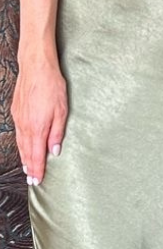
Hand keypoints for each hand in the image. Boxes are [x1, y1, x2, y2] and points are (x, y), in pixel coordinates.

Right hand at [12, 56, 67, 185]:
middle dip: (29, 168)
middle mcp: (25, 126)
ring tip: (27, 168)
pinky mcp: (16, 112)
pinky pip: (18, 134)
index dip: (37, 169)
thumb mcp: (62, 110)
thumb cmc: (52, 86)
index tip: (37, 181)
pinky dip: (20, 144)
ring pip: (20, 144)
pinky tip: (23, 146)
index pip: (36, 155)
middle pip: (26, 152)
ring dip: (24, 158)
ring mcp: (19, 119)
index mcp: (38, 128)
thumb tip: (54, 151)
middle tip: (32, 180)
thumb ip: (57, 133)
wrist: (35, 68)